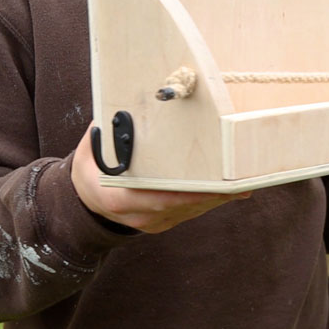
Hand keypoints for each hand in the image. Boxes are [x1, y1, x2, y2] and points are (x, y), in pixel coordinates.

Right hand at [71, 124, 250, 232]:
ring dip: (215, 199)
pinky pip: (189, 213)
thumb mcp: (94, 147)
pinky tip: (229, 191)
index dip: (187, 194)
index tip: (211, 185)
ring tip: (242, 184)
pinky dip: (208, 201)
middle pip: (181, 206)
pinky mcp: (162, 224)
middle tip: (239, 182)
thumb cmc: (93, 166)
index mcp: (118, 199)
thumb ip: (111, 129)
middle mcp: (138, 216)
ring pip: (190, 211)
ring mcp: (151, 224)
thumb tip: (131, 104)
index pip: (158, 198)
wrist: (86, 198)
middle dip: (211, 195)